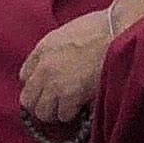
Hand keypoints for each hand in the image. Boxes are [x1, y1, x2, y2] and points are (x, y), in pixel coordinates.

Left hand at [17, 8, 117, 128]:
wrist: (119, 31)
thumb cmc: (103, 27)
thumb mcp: (71, 31)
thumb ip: (58, 50)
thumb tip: (61, 64)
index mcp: (43, 48)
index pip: (25, 75)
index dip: (37, 84)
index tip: (48, 88)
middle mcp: (44, 67)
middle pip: (28, 99)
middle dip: (42, 103)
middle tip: (57, 103)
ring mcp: (54, 83)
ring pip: (42, 112)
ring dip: (56, 112)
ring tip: (70, 106)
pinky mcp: (70, 95)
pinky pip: (63, 115)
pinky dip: (73, 114)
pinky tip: (83, 104)